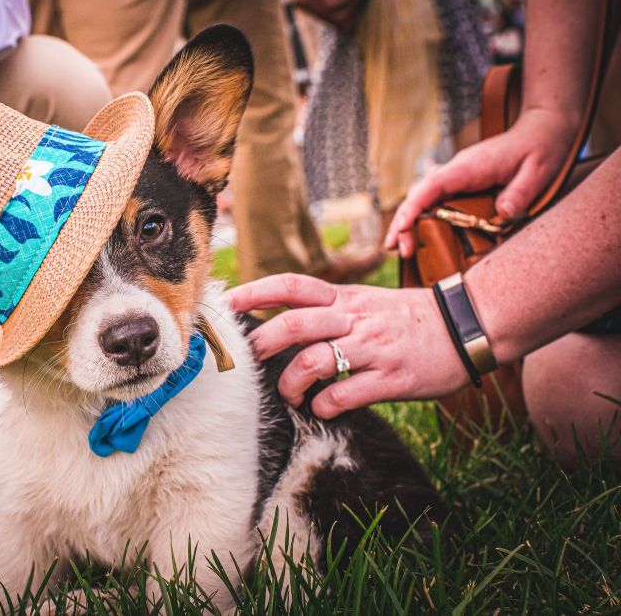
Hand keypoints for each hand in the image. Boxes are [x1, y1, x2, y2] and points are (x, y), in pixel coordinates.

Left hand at [226, 274, 470, 417]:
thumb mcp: (365, 302)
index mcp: (345, 297)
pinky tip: (323, 408)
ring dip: (291, 383)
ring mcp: (373, 347)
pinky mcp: (391, 378)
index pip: (291, 286)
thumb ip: (327, 309)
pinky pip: (345, 393)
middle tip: (248, 363)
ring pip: (314, 361)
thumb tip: (281, 322)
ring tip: (290, 394)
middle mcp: (354, 318)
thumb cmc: (406, 319)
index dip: (255, 293)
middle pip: (294, 324)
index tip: (228, 306)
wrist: (466, 326)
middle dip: (262, 345)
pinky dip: (325, 405)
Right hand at [384, 108, 577, 257]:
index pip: (432, 186)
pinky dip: (421, 218)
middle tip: (399, 250)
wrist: (541, 130)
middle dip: (403, 222)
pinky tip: (416, 236)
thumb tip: (503, 214)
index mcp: (469, 167)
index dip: (414, 206)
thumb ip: (521, 192)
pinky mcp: (460, 185)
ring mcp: (456, 178)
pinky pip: (434, 201)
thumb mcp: (539, 171)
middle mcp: (455, 171)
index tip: (402, 227)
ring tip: (401, 250)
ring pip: (422, 199)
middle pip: (418, 195)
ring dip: (408, 223)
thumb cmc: (541, 148)